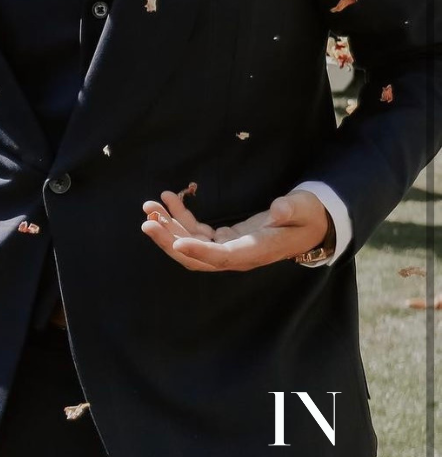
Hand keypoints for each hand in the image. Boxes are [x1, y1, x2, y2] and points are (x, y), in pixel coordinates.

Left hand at [141, 188, 331, 271]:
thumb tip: (278, 209)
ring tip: (150, 206)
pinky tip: (167, 199)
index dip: (199, 251)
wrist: (309, 225)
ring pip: (190, 244)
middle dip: (170, 241)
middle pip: (197, 257)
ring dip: (168, 227)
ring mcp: (228, 248)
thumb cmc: (307, 216)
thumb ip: (291, 209)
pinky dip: (180, 216)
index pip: (223, 257)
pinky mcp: (223, 239)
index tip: (177, 242)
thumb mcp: (304, 209)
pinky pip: (195, 231)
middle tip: (148, 222)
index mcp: (257, 250)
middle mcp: (237, 254)